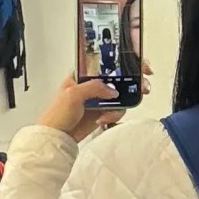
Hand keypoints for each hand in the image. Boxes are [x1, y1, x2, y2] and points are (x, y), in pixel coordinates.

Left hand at [38, 64, 152, 143]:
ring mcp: (99, 99)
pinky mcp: (103, 112)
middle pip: (120, 78)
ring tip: (113, 111)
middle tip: (142, 87)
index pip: (107, 62)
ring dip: (123, 103)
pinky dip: (114, 115)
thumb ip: (94, 87)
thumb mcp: (73, 94)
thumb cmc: (56, 114)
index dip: (125, 60)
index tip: (139, 64)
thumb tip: (113, 89)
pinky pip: (118, 111)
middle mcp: (93, 85)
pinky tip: (103, 119)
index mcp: (83, 75)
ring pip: (122, 96)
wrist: (56, 138)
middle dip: (134, 82)